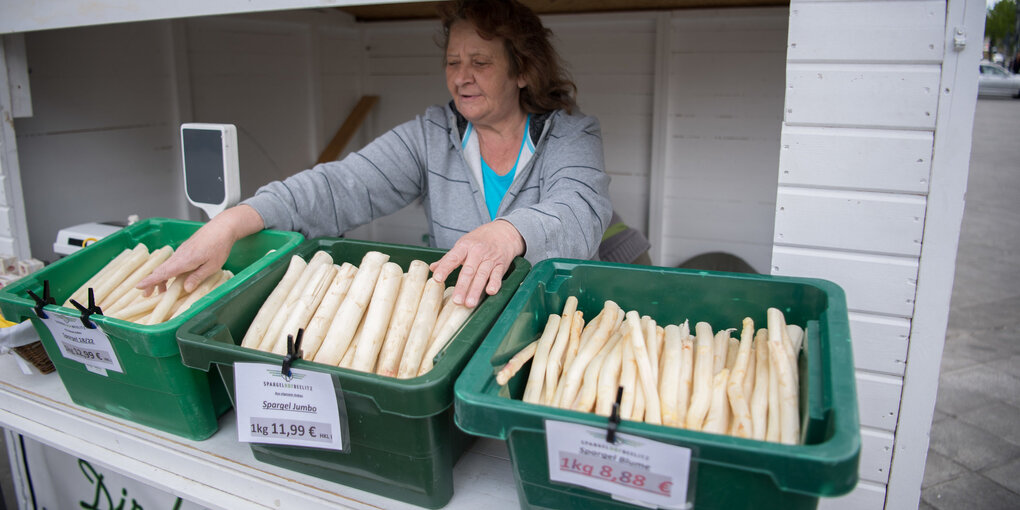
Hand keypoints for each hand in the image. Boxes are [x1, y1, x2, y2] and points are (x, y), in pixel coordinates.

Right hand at [136, 205, 263, 294]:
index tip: (139, 286)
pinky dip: (168, 271)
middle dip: (152, 282)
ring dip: (161, 277)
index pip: (163, 272)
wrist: (222, 227)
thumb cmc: (219, 246)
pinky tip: (172, 277)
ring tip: (161, 290)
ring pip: (166, 266)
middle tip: (146, 294)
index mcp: (184, 260)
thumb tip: (185, 288)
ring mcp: (181, 251)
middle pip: (161, 270)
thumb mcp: (212, 266)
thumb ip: (197, 277)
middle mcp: (179, 255)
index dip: (150, 280)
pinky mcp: (185, 249)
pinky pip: (172, 262)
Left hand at [429, 219, 524, 307]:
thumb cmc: (480, 240)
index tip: (437, 279)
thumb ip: (448, 258)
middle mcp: (477, 252)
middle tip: (456, 300)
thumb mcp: (463, 245)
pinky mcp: (501, 265)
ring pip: (482, 276)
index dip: (444, 268)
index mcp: (465, 246)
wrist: (503, 232)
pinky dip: (494, 283)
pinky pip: (497, 275)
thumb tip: (433, 268)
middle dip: (462, 287)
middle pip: (468, 271)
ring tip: (469, 303)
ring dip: (476, 290)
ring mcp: (490, 259)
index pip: (453, 258)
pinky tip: (490, 292)